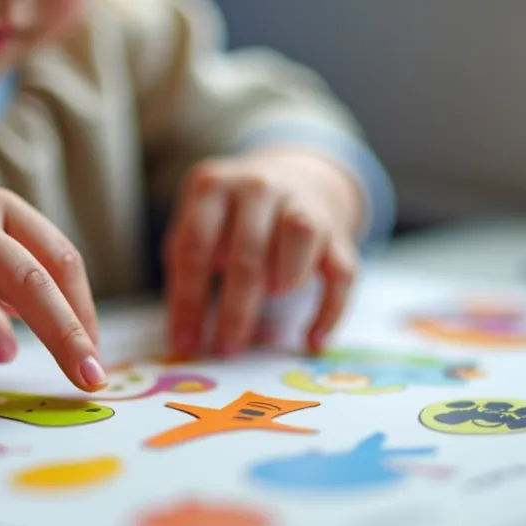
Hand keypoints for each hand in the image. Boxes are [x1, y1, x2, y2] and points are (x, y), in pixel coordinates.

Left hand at [163, 148, 364, 358]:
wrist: (289, 175)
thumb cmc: (230, 219)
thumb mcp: (197, 228)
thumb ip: (186, 273)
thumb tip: (185, 341)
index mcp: (212, 188)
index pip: (194, 249)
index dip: (188, 302)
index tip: (184, 345)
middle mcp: (258, 189)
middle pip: (247, 254)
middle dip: (235, 311)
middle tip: (225, 350)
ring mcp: (300, 204)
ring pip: (301, 237)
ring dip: (286, 278)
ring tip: (273, 298)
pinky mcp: (335, 231)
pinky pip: (341, 272)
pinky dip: (330, 310)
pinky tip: (311, 340)